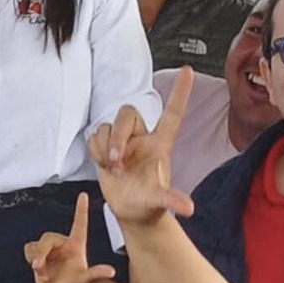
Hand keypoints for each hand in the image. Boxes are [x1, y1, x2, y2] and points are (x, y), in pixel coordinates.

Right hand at [25, 193, 116, 282]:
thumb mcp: (85, 282)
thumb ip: (95, 275)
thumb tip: (111, 272)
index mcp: (76, 247)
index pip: (79, 224)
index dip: (81, 209)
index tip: (83, 195)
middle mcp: (63, 245)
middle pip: (49, 238)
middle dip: (43, 253)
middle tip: (40, 268)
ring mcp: (51, 250)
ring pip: (38, 244)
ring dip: (37, 259)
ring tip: (43, 273)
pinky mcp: (39, 254)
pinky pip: (30, 249)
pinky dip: (30, 259)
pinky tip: (38, 270)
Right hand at [87, 67, 197, 230]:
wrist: (131, 211)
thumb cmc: (149, 203)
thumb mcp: (160, 202)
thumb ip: (172, 201)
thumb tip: (188, 209)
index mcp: (161, 144)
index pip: (173, 113)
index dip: (180, 92)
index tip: (188, 70)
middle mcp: (143, 137)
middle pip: (127, 113)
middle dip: (117, 135)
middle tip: (116, 161)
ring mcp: (124, 141)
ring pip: (107, 126)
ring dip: (105, 148)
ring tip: (114, 169)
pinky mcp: (106, 147)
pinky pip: (95, 136)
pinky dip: (96, 151)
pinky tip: (104, 166)